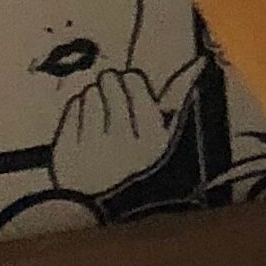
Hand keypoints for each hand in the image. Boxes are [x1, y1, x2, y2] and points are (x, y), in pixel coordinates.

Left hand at [51, 65, 174, 198]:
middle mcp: (123, 143)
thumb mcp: (163, 137)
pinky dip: (76, 112)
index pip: (134, 81)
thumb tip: (199, 62)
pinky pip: (71, 108)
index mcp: (152, 140)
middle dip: (110, 85)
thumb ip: (178, 98)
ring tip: (98, 120)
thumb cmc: (135, 161)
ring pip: (89, 92)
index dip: (131, 83)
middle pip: (110, 81)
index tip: (130, 91)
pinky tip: (83, 128)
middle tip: (112, 104)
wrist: (99, 204)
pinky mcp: (66, 152)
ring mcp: (91, 148)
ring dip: (93, 98)